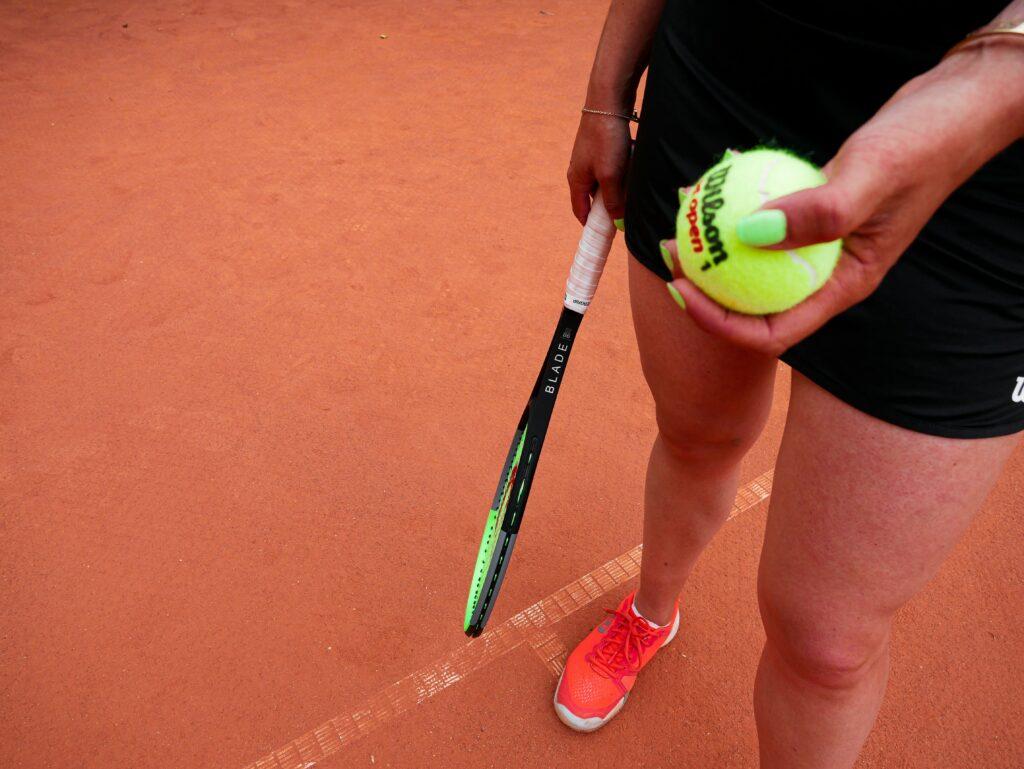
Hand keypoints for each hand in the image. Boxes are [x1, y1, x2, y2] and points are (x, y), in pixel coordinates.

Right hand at [567, 112, 632, 223]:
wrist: (608, 102)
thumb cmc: (605, 139)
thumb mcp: (610, 176)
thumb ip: (612, 201)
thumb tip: (617, 223)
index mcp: (576, 181)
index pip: (581, 212)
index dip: (593, 226)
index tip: (607, 236)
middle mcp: (580, 172)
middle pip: (595, 199)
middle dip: (610, 206)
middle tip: (627, 211)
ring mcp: (590, 160)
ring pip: (606, 183)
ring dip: (619, 187)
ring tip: (631, 183)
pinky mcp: (601, 148)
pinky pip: (612, 169)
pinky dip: (622, 172)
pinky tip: (633, 166)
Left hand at [666, 44, 1023, 355]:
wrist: (958, 105)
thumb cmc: (925, 141)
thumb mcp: (871, 175)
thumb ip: (818, 212)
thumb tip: (749, 234)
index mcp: (843, 286)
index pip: (771, 331)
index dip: (718, 322)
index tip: (681, 287)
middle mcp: (829, 273)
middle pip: (754, 301)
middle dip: (705, 286)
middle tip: (668, 249)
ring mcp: (823, 244)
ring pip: (757, 259)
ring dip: (716, 245)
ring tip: (681, 214)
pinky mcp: (817, 212)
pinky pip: (768, 219)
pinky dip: (739, 206)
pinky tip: (713, 180)